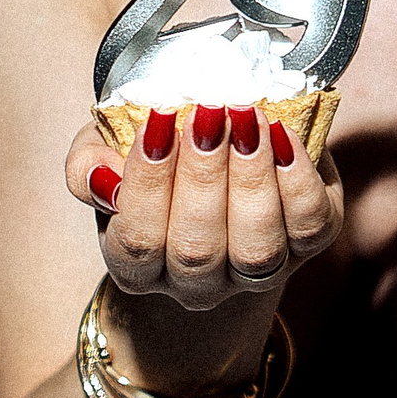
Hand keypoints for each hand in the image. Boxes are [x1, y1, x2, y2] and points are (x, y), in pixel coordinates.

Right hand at [64, 103, 342, 311]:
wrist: (219, 158)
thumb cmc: (157, 158)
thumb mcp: (107, 151)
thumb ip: (88, 164)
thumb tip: (100, 177)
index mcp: (138, 267)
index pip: (138, 242)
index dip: (148, 184)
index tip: (160, 120)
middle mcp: (196, 285)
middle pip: (197, 250)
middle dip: (203, 177)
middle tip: (208, 112)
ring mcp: (254, 273)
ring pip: (256, 248)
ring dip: (251, 178)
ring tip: (246, 118)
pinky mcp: (307, 245)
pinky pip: (309, 225)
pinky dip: (296, 179)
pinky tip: (281, 134)